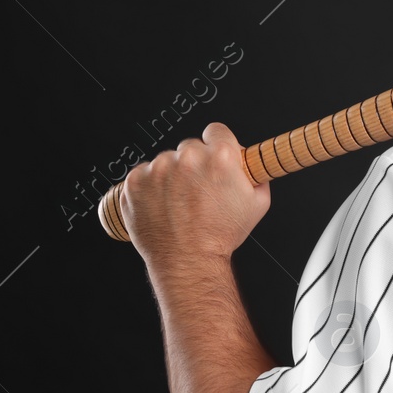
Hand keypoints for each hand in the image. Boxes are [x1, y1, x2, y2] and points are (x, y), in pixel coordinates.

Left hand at [120, 121, 270, 265]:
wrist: (188, 261)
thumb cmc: (220, 236)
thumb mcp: (257, 204)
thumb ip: (256, 176)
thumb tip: (251, 163)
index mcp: (220, 157)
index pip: (217, 131)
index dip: (218, 145)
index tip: (213, 158)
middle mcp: (188, 158)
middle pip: (190, 147)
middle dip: (194, 165)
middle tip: (197, 191)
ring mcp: (158, 169)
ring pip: (166, 162)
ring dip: (170, 176)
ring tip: (177, 203)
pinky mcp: (135, 181)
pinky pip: (144, 174)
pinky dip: (150, 187)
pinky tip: (161, 205)